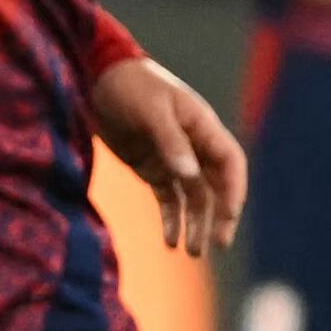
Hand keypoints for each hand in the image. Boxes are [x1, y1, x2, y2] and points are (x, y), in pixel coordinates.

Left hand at [90, 51, 245, 252]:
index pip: (230, 163)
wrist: (96, 77)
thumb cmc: (129, 85)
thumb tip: (189, 175)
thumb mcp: (150, 109)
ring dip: (194, 224)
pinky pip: (167, 198)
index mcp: (202, 126)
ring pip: (191, 197)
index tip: (228, 217)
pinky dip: (170, 219)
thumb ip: (170, 141)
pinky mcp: (151, 167)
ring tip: (190, 252)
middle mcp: (193, 145)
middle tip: (217, 244)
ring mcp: (172, 158)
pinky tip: (170, 241)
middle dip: (218, 216)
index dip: (233, 190)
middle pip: (215, 186)